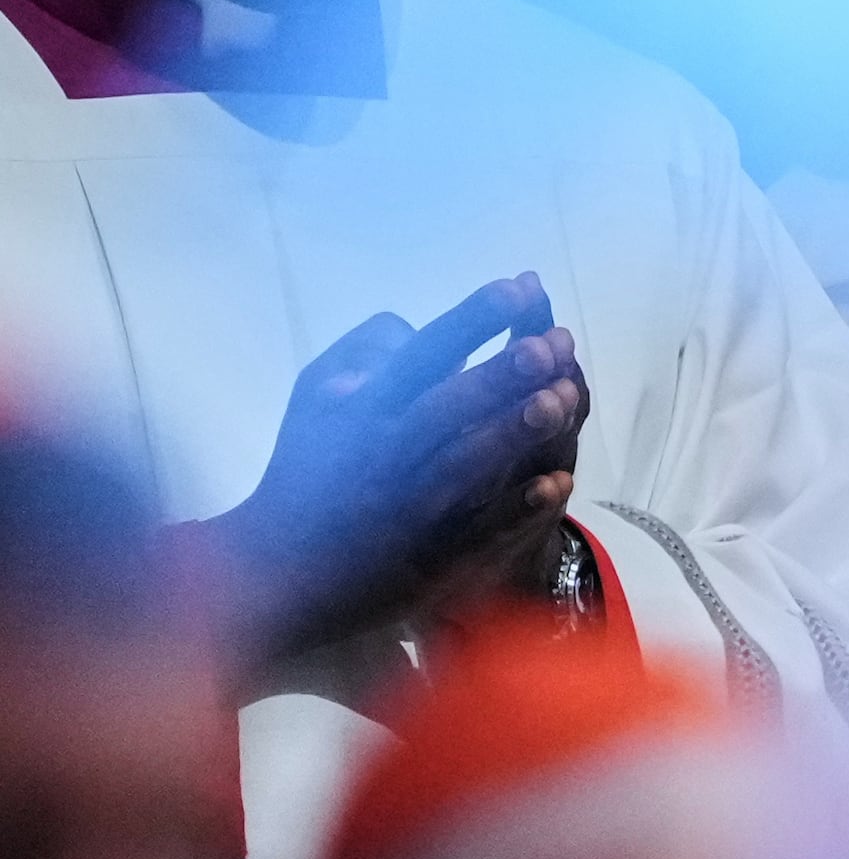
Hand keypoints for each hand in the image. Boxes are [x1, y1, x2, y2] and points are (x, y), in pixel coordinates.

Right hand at [191, 273, 588, 666]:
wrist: (274, 573)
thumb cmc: (308, 466)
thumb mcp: (315, 395)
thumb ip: (363, 352)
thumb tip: (413, 326)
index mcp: (358, 409)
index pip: (421, 354)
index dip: (471, 319)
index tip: (520, 286)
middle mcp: (381, 455)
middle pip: (447, 407)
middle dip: (500, 374)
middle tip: (553, 342)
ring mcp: (404, 509)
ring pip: (465, 466)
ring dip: (515, 431)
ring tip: (564, 398)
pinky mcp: (425, 558)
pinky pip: (475, 531)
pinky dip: (516, 509)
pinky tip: (558, 482)